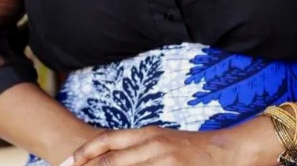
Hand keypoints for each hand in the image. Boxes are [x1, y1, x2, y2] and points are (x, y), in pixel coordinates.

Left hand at [61, 124, 262, 165]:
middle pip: (109, 161)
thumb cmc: (194, 150)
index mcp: (148, 134)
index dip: (84, 152)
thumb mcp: (165, 142)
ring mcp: (162, 161)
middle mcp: (151, 145)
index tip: (67, 164)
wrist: (229, 153)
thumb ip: (141, 149)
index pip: (107, 140)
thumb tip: (113, 157)